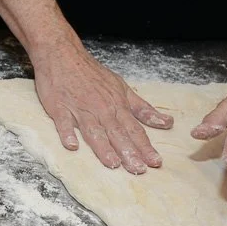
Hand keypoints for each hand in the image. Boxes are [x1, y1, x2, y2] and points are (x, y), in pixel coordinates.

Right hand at [33, 46, 173, 173]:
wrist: (63, 55)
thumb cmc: (92, 73)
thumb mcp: (122, 88)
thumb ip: (142, 108)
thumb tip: (166, 123)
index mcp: (117, 105)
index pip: (134, 129)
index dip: (145, 147)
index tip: (155, 162)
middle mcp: (101, 109)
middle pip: (117, 133)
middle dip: (129, 152)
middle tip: (139, 170)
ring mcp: (80, 109)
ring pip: (94, 131)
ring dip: (103, 147)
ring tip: (113, 163)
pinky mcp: (60, 108)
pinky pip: (64, 123)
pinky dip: (67, 133)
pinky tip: (72, 146)